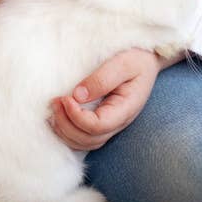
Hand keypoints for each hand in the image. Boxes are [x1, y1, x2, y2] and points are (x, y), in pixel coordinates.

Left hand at [48, 48, 167, 150]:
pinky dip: (67, 131)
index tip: (65, 97)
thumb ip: (102, 79)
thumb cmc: (137, 58)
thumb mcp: (124, 62)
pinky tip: (58, 114)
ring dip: (65, 130)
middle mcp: (118, 121)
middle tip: (55, 102)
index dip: (77, 116)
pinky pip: (83, 136)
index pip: (98, 126)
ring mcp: (110, 123)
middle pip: (89, 139)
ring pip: (84, 143)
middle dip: (67, 124)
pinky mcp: (102, 120)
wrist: (147, 58)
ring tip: (54, 107)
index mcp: (126, 109)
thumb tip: (77, 96)